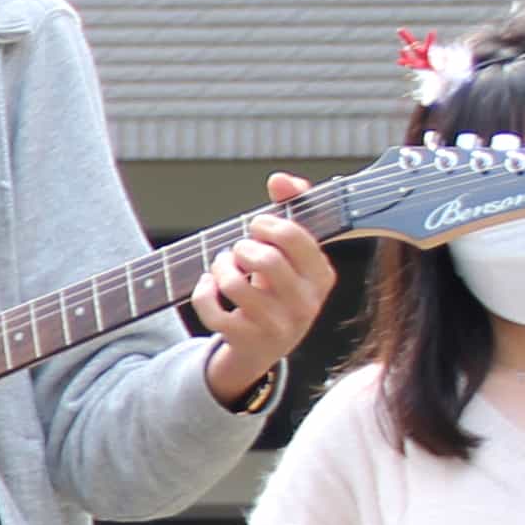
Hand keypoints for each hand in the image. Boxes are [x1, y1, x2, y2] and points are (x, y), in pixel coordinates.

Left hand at [192, 174, 329, 406]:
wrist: (263, 345)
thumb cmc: (278, 288)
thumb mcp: (290, 254)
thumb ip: (290, 210)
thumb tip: (281, 179)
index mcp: (322, 277)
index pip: (295, 237)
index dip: (266, 224)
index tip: (256, 226)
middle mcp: (306, 304)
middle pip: (265, 259)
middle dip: (242, 247)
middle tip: (239, 249)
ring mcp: (277, 326)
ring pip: (235, 285)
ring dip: (220, 267)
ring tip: (223, 266)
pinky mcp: (247, 341)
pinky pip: (213, 310)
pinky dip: (203, 292)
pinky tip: (208, 285)